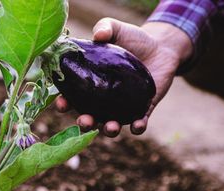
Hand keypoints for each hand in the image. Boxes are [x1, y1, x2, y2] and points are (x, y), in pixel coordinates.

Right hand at [56, 18, 192, 136]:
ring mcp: (121, 107)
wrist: (160, 47)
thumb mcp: (117, 29)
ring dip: (108, 130)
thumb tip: (98, 35)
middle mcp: (103, 100)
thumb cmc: (133, 39)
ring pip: (110, 125)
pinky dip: (137, 127)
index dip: (64, 103)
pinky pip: (137, 124)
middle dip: (85, 123)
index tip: (62, 104)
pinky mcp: (142, 110)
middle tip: (85, 121)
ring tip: (110, 127)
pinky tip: (137, 125)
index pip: (72, 97)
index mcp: (91, 84)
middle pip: (89, 117)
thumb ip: (105, 28)